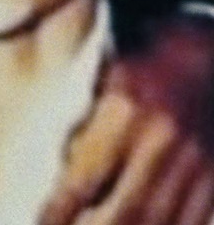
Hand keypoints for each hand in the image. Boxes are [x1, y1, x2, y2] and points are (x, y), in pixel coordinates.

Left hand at [41, 15, 213, 224]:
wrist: (209, 49)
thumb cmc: (142, 58)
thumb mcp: (103, 77)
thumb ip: (83, 127)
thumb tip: (57, 178)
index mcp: (126, 110)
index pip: (85, 178)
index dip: (59, 213)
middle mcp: (164, 140)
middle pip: (125, 212)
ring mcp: (198, 160)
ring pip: (161, 222)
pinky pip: (196, 218)